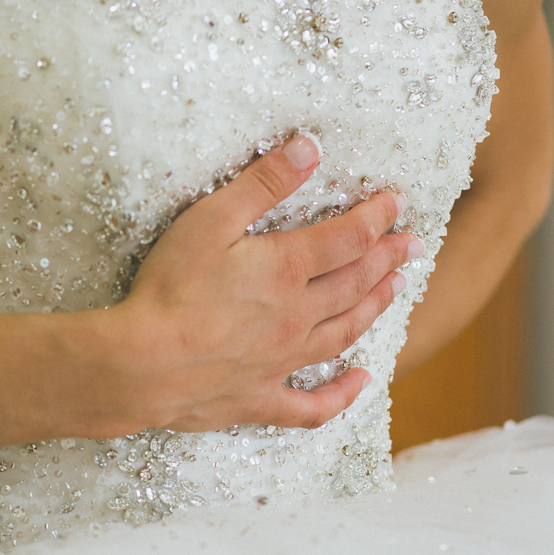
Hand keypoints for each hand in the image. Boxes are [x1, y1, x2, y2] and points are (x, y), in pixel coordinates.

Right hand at [116, 133, 420, 432]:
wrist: (141, 365)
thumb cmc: (168, 289)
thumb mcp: (210, 220)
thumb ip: (262, 184)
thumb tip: (309, 148)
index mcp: (286, 269)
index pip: (348, 237)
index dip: (376, 217)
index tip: (396, 204)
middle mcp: (296, 316)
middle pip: (354, 284)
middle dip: (386, 260)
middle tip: (412, 246)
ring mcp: (281, 362)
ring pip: (344, 334)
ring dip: (374, 310)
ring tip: (395, 292)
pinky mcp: (259, 399)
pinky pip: (311, 406)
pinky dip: (341, 396)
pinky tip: (361, 384)